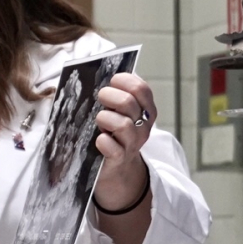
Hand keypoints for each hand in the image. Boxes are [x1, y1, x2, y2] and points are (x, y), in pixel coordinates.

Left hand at [93, 72, 154, 209]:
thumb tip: (97, 75)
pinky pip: (114, 148)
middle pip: (129, 103)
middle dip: (109, 96)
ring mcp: (132, 143)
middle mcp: (142, 126)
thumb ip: (115, 96)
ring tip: (99, 121)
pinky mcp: (119, 159)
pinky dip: (104, 141)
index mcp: (145, 110)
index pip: (141, 89)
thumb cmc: (113, 134)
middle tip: (100, 99)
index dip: (124, 80)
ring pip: (123, 125)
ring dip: (105, 118)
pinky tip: (98, 139)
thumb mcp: (119, 113)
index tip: (111, 81)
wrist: (117, 169)